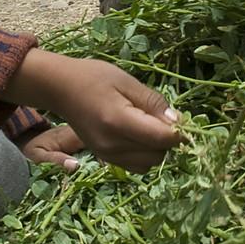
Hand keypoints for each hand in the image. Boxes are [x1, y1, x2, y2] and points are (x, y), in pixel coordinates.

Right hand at [8, 50, 179, 173]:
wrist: (60, 89)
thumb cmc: (94, 78)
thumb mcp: (127, 81)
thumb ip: (153, 103)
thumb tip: (178, 122)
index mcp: (119, 122)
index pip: (162, 139)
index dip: (179, 133)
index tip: (184, 120)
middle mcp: (112, 145)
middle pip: (158, 155)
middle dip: (168, 142)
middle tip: (164, 120)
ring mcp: (107, 155)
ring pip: (148, 164)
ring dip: (157, 150)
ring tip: (151, 128)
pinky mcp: (105, 158)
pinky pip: (136, 165)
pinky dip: (144, 155)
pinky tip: (140, 136)